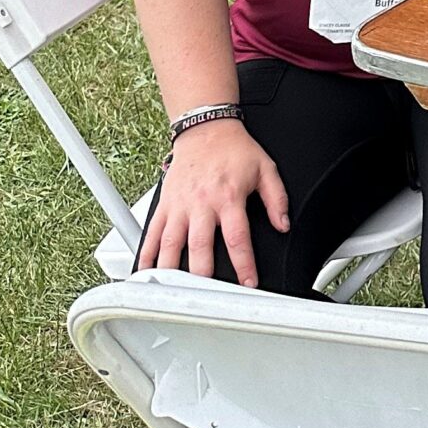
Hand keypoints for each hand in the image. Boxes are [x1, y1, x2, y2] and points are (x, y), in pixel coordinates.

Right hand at [136, 119, 288, 283]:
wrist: (205, 129)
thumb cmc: (234, 149)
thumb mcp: (266, 169)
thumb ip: (277, 199)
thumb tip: (283, 225)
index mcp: (229, 197)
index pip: (237, 238)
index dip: (243, 265)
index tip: (248, 283)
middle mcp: (202, 204)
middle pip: (200, 248)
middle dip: (203, 276)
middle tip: (206, 298)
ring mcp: (179, 206)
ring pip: (170, 245)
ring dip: (170, 272)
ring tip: (171, 295)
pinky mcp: (163, 205)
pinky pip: (152, 234)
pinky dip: (145, 255)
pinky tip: (144, 274)